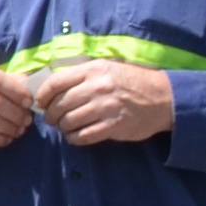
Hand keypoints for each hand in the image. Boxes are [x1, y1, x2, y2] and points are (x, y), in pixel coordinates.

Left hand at [28, 57, 178, 147]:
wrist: (165, 98)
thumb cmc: (132, 82)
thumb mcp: (107, 68)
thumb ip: (82, 74)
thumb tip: (51, 85)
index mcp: (93, 70)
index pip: (55, 83)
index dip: (42, 95)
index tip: (40, 103)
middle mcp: (97, 87)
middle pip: (59, 105)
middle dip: (51, 114)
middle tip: (52, 119)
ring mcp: (106, 107)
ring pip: (69, 121)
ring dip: (63, 127)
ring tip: (65, 127)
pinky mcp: (114, 126)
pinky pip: (84, 136)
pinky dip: (75, 138)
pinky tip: (76, 136)